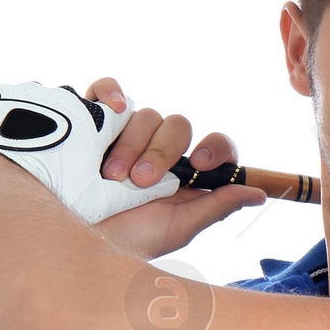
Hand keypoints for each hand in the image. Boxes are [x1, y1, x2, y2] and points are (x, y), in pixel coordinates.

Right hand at [84, 75, 265, 259]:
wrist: (70, 241)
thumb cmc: (124, 240)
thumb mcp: (176, 228)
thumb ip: (216, 206)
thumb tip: (260, 193)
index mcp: (183, 178)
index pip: (214, 147)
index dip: (215, 149)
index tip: (202, 165)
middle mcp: (156, 153)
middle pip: (179, 126)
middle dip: (162, 153)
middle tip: (140, 182)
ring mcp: (124, 135)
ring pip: (147, 114)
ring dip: (132, 145)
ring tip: (111, 177)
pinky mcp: (91, 121)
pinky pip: (107, 88)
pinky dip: (111, 92)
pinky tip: (111, 108)